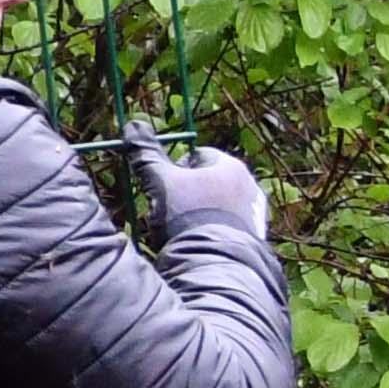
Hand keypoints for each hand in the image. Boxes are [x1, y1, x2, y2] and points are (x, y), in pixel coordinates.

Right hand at [129, 124, 269, 248]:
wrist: (216, 262)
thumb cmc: (187, 216)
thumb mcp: (161, 183)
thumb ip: (146, 154)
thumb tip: (132, 125)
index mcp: (229, 165)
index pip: (196, 156)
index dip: (174, 171)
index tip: (162, 190)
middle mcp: (249, 183)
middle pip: (209, 181)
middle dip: (188, 193)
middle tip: (169, 212)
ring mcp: (255, 211)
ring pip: (218, 204)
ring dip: (200, 212)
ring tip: (183, 231)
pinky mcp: (256, 236)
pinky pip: (228, 226)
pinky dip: (213, 230)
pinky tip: (200, 243)